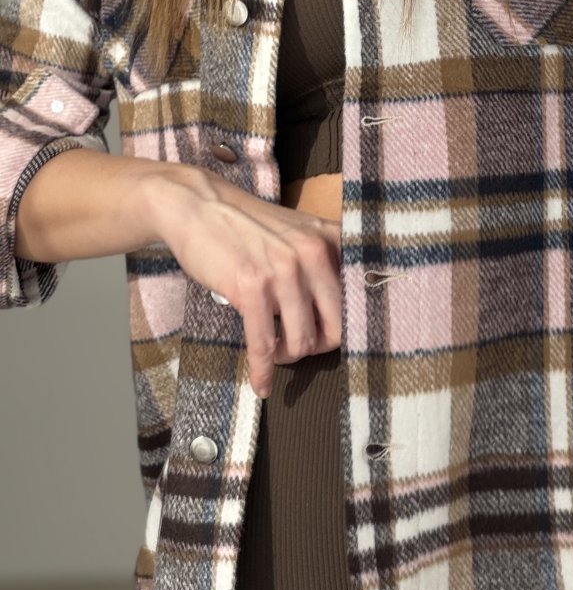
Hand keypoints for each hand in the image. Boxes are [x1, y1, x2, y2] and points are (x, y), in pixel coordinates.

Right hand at [146, 168, 341, 399]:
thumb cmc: (247, 224)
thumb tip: (344, 307)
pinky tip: (261, 383)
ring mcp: (283, 271)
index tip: (332, 338)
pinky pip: (264, 345)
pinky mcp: (251, 288)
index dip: (348, 326)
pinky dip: (263, 370)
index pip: (357, 296)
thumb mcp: (299, 230)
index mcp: (330, 239)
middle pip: (336, 327)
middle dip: (319, 346)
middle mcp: (314, 254)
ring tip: (276, 352)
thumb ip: (324, 258)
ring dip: (288, 356)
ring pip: (302, 340)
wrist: (199, 206)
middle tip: (300, 347)